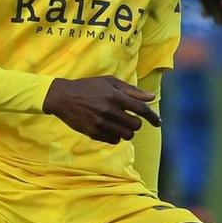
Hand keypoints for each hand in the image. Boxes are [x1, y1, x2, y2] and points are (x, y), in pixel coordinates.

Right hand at [43, 75, 159, 142]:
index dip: (153, 117)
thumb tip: (151, 98)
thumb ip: (131, 90)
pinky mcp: (93, 133)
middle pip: (135, 125)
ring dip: (127, 131)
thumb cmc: (88, 87)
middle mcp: (109, 111)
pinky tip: (110, 128)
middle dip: (136, 123)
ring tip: (121, 124)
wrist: (63, 97)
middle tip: (130, 119)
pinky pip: (114, 140)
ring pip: (126, 135)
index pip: (141, 110)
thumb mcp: (109, 82)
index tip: (158, 122)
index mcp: (115, 96)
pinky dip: (116, 136)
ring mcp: (101, 123)